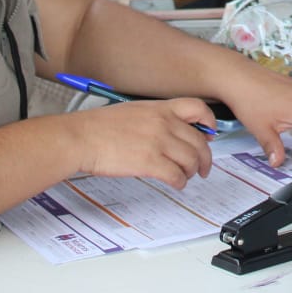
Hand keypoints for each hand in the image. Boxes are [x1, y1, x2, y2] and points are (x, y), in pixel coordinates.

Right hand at [73, 97, 216, 189]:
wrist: (80, 137)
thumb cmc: (98, 127)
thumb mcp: (133, 111)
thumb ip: (155, 118)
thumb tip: (169, 131)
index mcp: (160, 108)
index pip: (198, 108)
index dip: (210, 122)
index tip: (210, 133)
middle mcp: (163, 123)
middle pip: (199, 140)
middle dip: (205, 157)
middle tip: (203, 166)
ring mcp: (158, 142)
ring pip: (191, 159)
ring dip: (192, 171)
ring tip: (186, 177)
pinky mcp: (150, 162)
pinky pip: (176, 175)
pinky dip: (180, 182)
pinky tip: (176, 184)